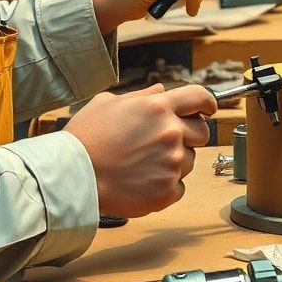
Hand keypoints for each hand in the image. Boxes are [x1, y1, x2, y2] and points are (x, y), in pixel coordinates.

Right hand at [64, 84, 217, 217]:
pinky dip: (165, 186)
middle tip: (164, 143)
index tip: (209, 109)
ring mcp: (170, 163)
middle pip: (202, 132)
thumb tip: (160, 91)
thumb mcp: (108, 103)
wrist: (72, 177)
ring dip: (173, 162)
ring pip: (189, 161)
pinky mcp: (166, 191)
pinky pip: (179, 187)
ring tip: (143, 165)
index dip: (208, 103)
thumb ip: (141, 96)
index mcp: (158, 107)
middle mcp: (170, 133)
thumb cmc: (85, 139)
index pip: (201, 97)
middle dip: (189, 136)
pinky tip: (143, 182)